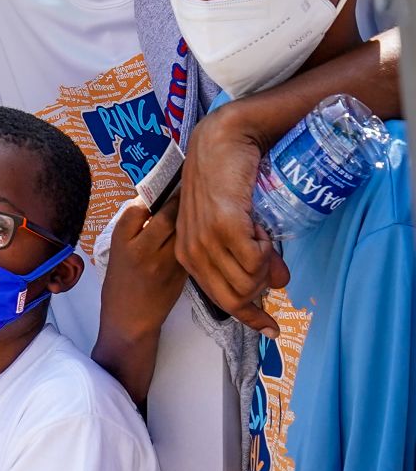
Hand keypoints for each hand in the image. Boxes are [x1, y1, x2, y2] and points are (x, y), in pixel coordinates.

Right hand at [102, 194, 185, 339]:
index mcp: (121, 241)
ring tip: (199, 204)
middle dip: (177, 199)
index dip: (151, 194)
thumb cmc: (120, 283)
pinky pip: (191, 247)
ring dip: (191, 216)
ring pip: (182, 230)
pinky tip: (200, 229)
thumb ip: (135, 230)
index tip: (161, 184)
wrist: (129, 319)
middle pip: (166, 215)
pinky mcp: (181, 273)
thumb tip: (156, 205)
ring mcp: (163, 262)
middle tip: (188, 186)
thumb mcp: (118, 252)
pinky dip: (196, 236)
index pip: (139, 207)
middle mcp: (142, 249)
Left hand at [177, 101, 289, 337]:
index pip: (219, 298)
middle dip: (262, 292)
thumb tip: (281, 283)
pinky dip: (267, 251)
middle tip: (276, 267)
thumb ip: (252, 255)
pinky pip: (255, 262)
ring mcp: (205, 240)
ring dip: (266, 265)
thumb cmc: (230, 179)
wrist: (224, 139)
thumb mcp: (236, 224)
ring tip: (263, 234)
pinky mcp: (223, 227)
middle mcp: (191, 251)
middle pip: (235, 297)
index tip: (271, 331)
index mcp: (188, 253)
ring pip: (248, 283)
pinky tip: (261, 229)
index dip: (248, 317)